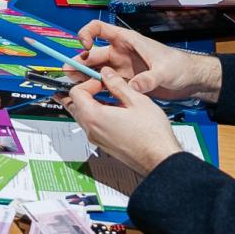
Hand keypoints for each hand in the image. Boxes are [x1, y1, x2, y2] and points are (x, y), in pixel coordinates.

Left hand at [63, 70, 183, 176]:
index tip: (102, 80)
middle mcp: (91, 130)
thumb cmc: (152, 135)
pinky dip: (98, 115)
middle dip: (85, 91)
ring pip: (83, 116)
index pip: (75, 93)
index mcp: (94, 117)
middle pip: (74, 105)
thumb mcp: (136, 101)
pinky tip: (116, 111)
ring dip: (91, 103)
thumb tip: (107, 74)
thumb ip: (117, 84)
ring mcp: (97, 139)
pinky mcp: (104, 145)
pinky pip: (93, 126)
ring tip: (111, 97)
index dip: (88, 82)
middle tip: (99, 84)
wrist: (160, 159)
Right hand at [74, 19, 221, 101]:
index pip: (100, 29)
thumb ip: (149, 79)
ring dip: (84, 76)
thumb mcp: (164, 71)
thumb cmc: (180, 65)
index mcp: (127, 41)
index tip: (83, 46)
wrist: (190, 80)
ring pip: (97, 70)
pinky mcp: (125, 82)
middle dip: (80, 61)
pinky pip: (106, 84)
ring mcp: (122, 68)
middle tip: (69, 73)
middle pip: (93, 53)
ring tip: (73, 85)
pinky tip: (90, 96)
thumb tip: (135, 86)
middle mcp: (121, 53)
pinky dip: (97, 89)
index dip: (87, 34)